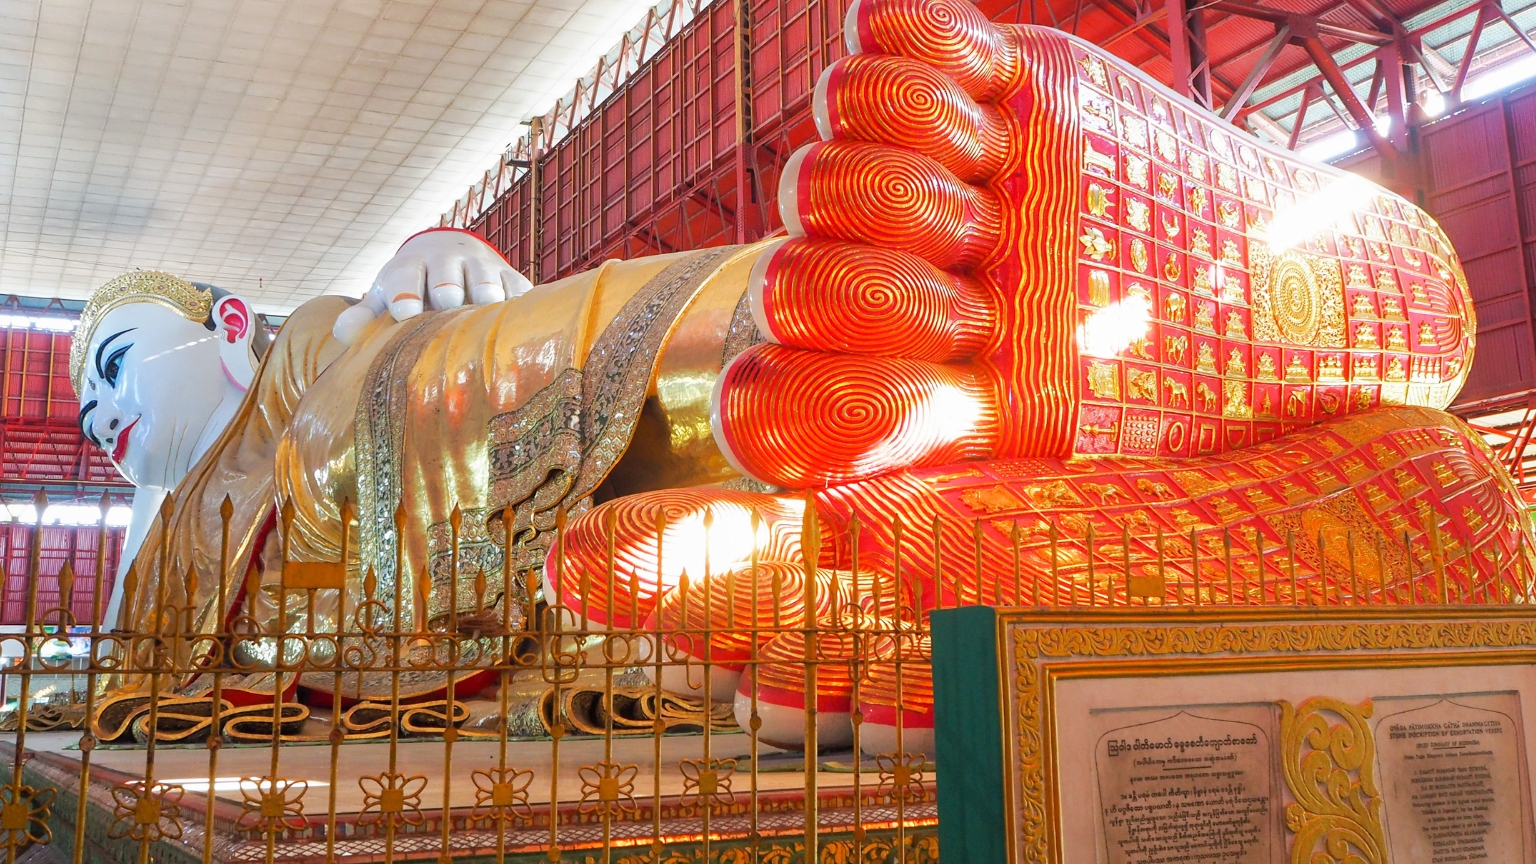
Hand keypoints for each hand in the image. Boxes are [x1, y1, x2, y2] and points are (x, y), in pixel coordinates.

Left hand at [333, 228, 533, 343]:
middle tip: (447, 302)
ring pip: (486, 276)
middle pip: (447, 272)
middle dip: (447, 286)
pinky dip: (520, 302)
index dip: (405, 291)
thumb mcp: (385, 298)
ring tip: (487, 306)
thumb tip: (344, 334)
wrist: (450, 254)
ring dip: (486, 291)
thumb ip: (365, 317)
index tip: (404, 311)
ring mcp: (482, 267)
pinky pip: (519, 288)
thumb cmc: (411, 289)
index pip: (405, 276)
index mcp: (411, 266)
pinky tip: (520, 320)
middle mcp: (447, 261)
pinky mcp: (511, 278)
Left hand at [712, 0, 1470, 487]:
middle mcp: (899, 303)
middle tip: (981, 308)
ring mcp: (941, 194)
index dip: (831, 391)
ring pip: (824, 150)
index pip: (770, 400)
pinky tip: (992, 87)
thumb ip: (886, 541)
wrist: (1304, 322)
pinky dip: (921, 44)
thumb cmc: (1186, 447)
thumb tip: (689, 544)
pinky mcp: (992, 93)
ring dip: (899, 175)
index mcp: (895, 411)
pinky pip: (887, 36)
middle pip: (789, 272)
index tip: (949, 390)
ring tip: (994, 196)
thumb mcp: (1034, 543)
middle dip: (877, 289)